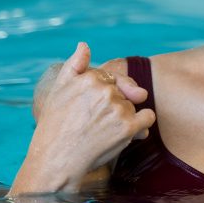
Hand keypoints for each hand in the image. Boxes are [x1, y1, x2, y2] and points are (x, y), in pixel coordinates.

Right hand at [12, 43, 155, 193]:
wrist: (56, 159)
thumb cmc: (55, 125)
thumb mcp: (59, 89)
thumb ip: (75, 64)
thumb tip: (84, 44)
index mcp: (90, 78)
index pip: (112, 79)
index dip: (106, 94)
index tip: (92, 107)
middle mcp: (105, 90)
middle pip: (125, 92)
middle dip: (116, 105)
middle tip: (96, 121)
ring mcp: (118, 108)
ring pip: (134, 105)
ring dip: (126, 117)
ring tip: (105, 130)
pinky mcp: (128, 127)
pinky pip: (148, 117)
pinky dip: (142, 124)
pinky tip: (129, 132)